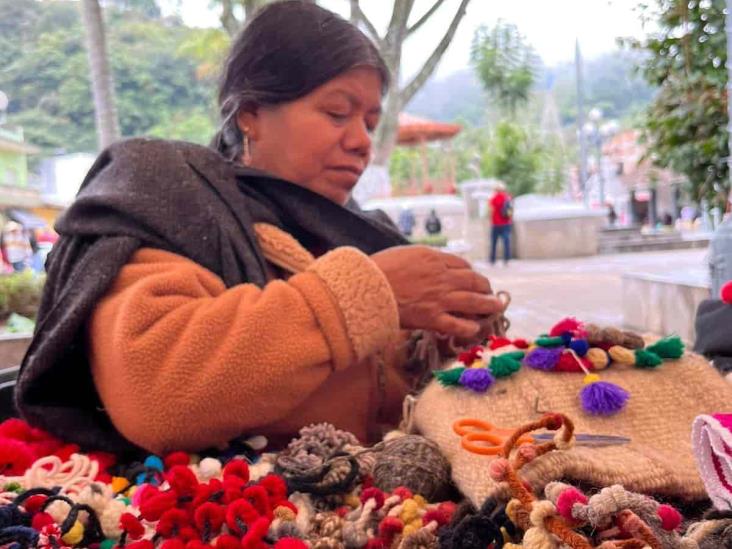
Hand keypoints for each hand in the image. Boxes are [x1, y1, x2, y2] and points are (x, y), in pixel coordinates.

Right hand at [371, 246, 503, 337]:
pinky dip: (469, 327)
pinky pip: (458, 325)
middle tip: (490, 292)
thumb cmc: (378, 269)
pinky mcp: (432, 318)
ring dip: (488, 305)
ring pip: (473, 302)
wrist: (366, 288)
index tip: (473, 277)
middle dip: (485, 287)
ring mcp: (439, 299)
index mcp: (434, 258)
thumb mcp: (403, 253)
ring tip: (496, 308)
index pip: (462, 264)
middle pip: (474, 281)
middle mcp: (442, 277)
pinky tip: (474, 329)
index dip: (471, 272)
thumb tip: (429, 261)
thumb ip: (421, 258)